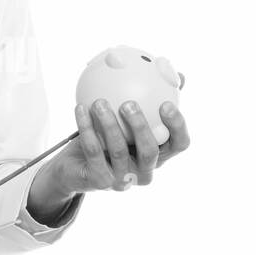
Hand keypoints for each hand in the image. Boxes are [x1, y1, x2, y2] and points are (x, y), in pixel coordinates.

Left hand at [33, 98, 190, 204]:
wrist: (76, 166)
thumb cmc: (108, 136)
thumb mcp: (128, 118)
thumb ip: (151, 97)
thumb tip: (176, 73)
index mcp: (159, 155)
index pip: (179, 144)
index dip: (177, 126)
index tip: (166, 103)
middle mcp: (144, 172)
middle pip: (150, 151)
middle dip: (141, 127)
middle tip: (129, 103)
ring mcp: (123, 180)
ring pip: (119, 151)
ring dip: (108, 123)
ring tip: (99, 102)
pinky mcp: (100, 182)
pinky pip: (93, 151)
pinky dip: (86, 128)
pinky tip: (80, 108)